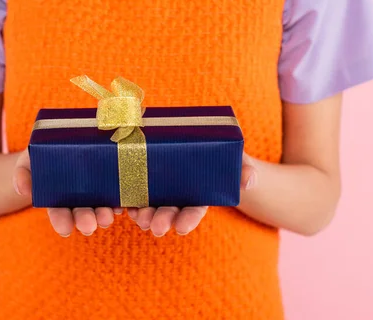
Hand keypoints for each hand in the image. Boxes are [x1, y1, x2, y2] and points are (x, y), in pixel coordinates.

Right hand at [12, 149, 122, 236]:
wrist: (65, 136)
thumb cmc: (43, 151)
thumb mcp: (29, 159)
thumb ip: (23, 173)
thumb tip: (23, 189)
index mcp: (58, 198)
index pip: (59, 213)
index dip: (62, 221)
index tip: (64, 229)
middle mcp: (80, 199)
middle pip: (83, 213)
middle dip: (85, 220)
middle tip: (88, 226)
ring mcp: (98, 191)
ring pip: (102, 207)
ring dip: (104, 214)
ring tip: (107, 218)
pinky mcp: (115, 181)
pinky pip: (119, 193)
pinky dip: (120, 200)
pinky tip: (121, 204)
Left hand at [128, 153, 257, 236]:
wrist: (202, 144)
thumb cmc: (221, 153)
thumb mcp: (235, 159)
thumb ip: (242, 169)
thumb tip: (250, 180)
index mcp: (198, 194)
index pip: (194, 210)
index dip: (188, 219)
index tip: (181, 229)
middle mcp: (178, 195)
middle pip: (169, 210)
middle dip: (162, 219)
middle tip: (155, 228)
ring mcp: (160, 190)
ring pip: (150, 204)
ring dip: (143, 214)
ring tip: (138, 219)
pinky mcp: (143, 180)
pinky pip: (133, 193)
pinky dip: (128, 200)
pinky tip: (123, 205)